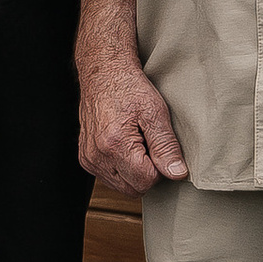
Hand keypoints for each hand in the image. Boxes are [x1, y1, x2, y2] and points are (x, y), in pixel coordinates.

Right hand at [77, 45, 187, 195]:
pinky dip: (122, 168)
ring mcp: (89, 159)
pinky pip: (110, 178)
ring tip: (136, 143)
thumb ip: (166, 146)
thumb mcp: (155, 112)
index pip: (146, 181)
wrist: (103, 73)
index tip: (158, 145)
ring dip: (134, 172)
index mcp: (115, 145)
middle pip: (134, 188)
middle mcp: (97, 156)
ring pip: (122, 187)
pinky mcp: (86, 159)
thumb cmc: (129, 87)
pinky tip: (125, 146)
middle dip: (147, 172)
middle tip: (149, 144)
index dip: (160, 167)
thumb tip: (177, 173)